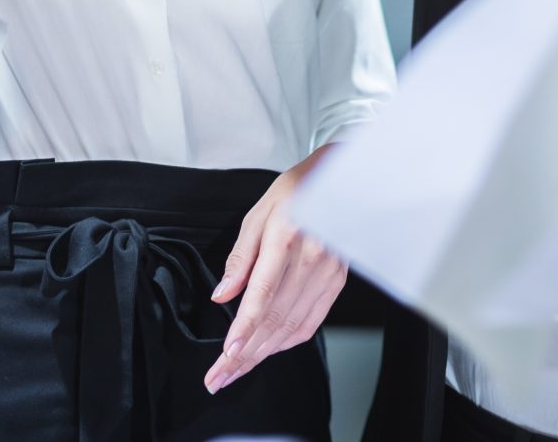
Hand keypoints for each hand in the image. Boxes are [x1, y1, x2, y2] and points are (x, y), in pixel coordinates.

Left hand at [203, 147, 346, 394]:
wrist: (339, 181)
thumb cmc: (295, 192)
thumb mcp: (258, 213)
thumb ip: (240, 257)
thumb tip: (222, 296)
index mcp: (285, 238)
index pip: (263, 293)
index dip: (245, 328)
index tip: (226, 354)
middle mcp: (310, 260)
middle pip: (274, 319)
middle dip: (244, 353)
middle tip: (219, 377)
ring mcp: (327, 274)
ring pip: (291, 327)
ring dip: (262, 354)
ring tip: (235, 370)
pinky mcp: (336, 282)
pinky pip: (311, 323)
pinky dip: (287, 342)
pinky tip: (268, 351)